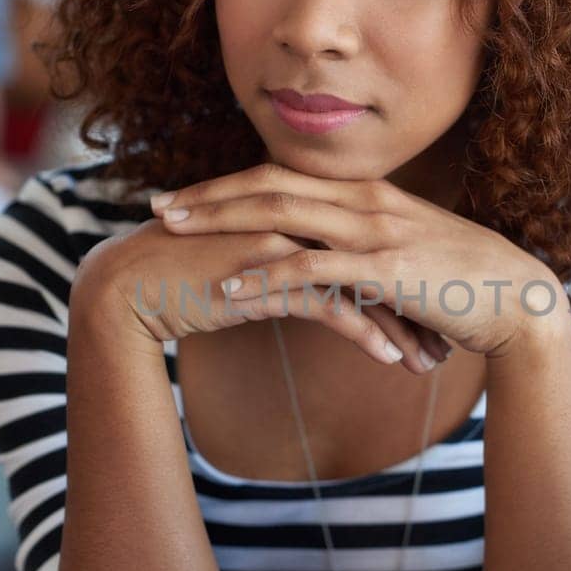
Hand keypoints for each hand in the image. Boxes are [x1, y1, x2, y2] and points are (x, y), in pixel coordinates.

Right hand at [71, 210, 451, 373]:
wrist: (128, 287)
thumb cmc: (186, 277)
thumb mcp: (249, 262)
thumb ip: (287, 263)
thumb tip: (319, 285)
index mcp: (296, 208)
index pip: (367, 243)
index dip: (402, 282)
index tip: (430, 317)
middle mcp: (294, 216)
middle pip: (376, 260)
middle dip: (415, 306)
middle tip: (443, 341)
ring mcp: (283, 240)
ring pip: (363, 283)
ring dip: (401, 326)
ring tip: (428, 363)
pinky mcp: (267, 272)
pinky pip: (332, 305)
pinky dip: (367, 334)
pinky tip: (392, 361)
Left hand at [148, 162, 568, 360]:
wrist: (519, 298)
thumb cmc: (464, 281)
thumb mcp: (409, 251)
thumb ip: (366, 246)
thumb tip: (329, 257)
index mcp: (368, 192)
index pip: (284, 174)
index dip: (229, 183)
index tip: (187, 194)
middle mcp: (366, 201)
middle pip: (269, 183)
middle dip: (209, 194)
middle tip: (158, 205)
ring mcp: (375, 231)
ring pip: (281, 214)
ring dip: (221, 224)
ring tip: (174, 237)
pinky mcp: (385, 268)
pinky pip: (312, 268)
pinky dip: (264, 277)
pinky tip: (229, 292)